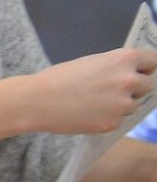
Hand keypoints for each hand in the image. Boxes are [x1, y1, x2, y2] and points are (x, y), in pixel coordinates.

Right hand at [29, 48, 156, 135]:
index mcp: (124, 59)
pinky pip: (118, 120)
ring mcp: (122, 104)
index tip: (138, 73)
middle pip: (147, 85)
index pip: (153, 61)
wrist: (37, 101)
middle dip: (134, 88)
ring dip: (120, 105)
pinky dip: (106, 118)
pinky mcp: (113, 123)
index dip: (144, 68)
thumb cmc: (60, 78)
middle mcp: (129, 80)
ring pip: (133, 105)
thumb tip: (132, 75)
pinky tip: (88, 114)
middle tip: (112, 91)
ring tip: (94, 103)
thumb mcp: (93, 62)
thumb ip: (116, 67)